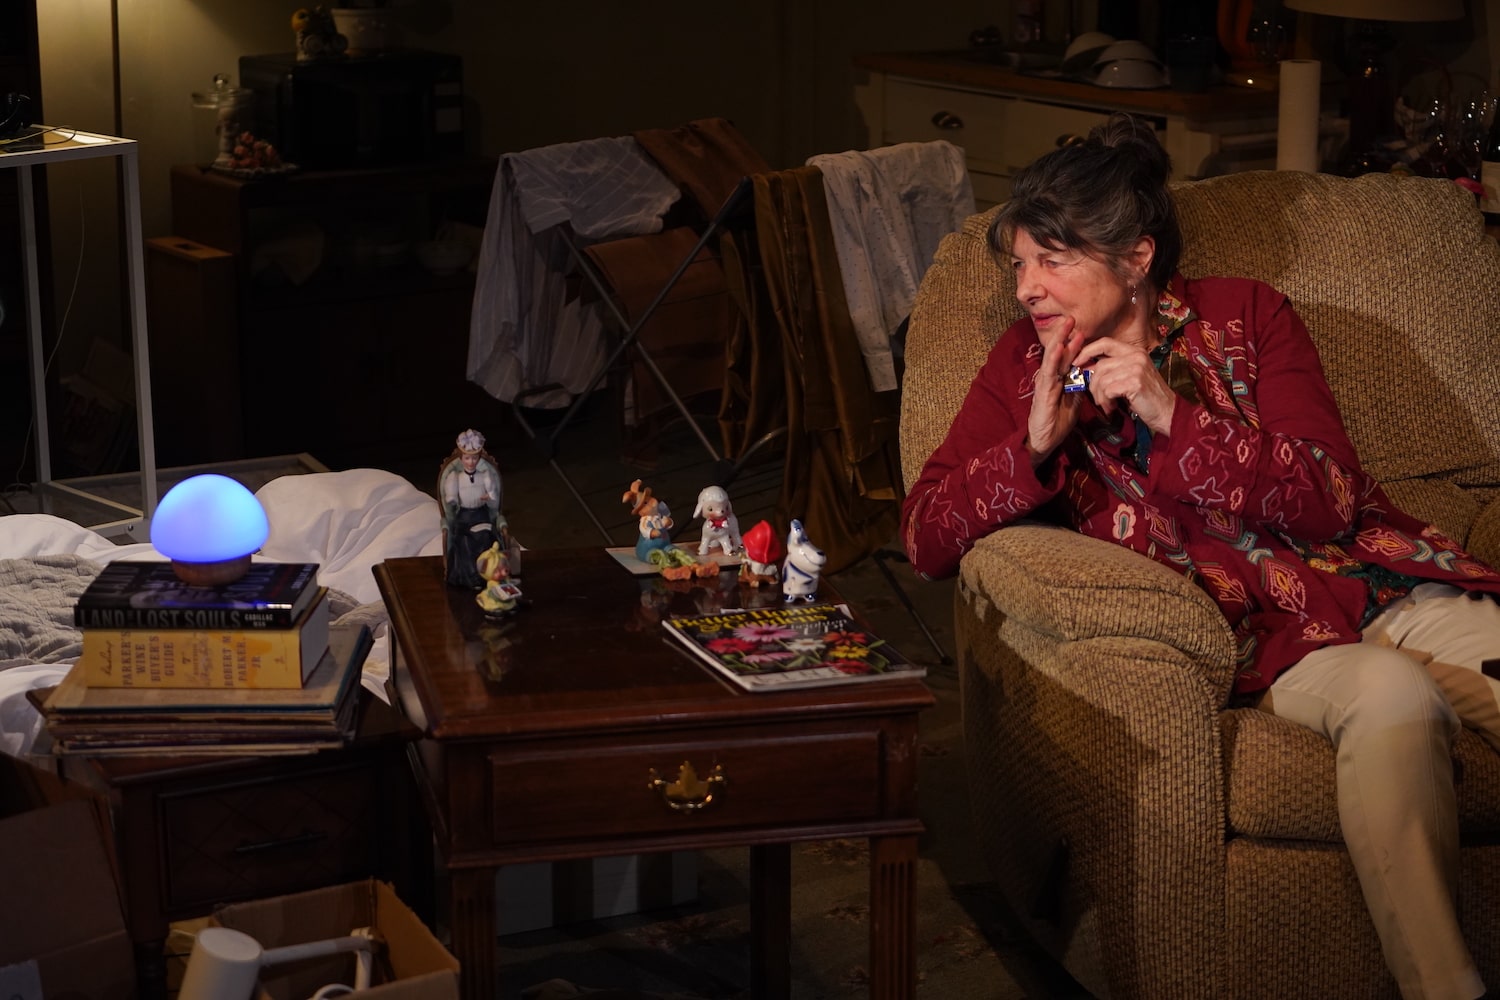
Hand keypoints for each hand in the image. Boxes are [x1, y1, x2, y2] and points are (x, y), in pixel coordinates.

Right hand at [1026, 318, 1084, 464]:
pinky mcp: (1042, 391)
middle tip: (1072, 317)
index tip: (1082, 329)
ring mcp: (1044, 382)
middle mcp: (1049, 377)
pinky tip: (1059, 347)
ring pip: (1052, 357)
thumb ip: (1079, 387)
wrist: (1045, 440)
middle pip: (1058, 352)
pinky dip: (1054, 358)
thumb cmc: (1057, 422)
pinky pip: (1049, 372)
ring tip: (1067, 325)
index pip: (1066, 357)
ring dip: (1060, 340)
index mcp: (1058, 379)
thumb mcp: (1074, 401)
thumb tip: (1090, 374)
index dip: (1073, 343)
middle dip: (1065, 334)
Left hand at [1072, 337, 1176, 434]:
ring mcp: (1136, 368)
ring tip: (1107, 404)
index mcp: (1135, 351)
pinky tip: (1112, 407)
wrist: (1167, 412)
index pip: (1105, 343)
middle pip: (1100, 365)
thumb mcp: (1130, 376)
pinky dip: (1105, 401)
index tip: (1076, 363)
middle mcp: (1136, 356)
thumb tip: (1085, 366)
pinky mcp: (1135, 382)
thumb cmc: (1146, 397)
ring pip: (1101, 379)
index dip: (1087, 351)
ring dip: (1100, 396)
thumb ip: (1113, 368)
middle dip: (1093, 384)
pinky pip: (1107, 390)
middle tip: (1098, 397)